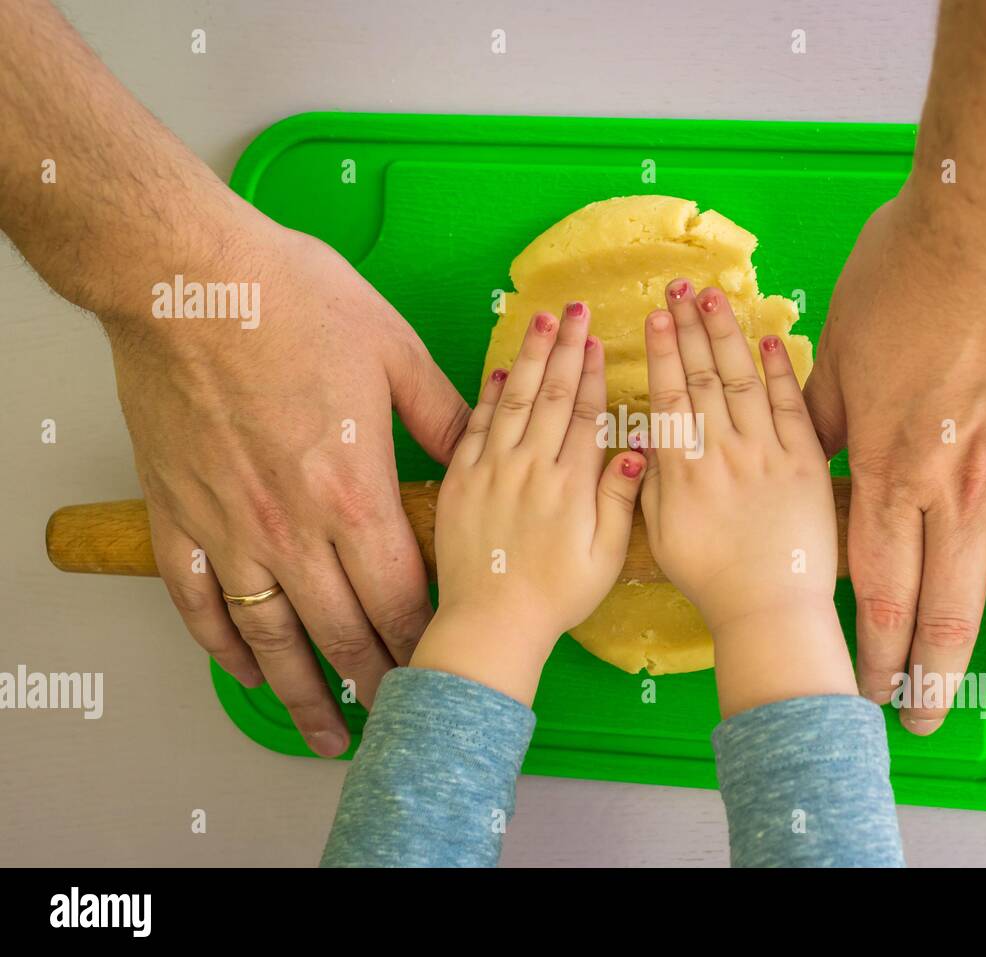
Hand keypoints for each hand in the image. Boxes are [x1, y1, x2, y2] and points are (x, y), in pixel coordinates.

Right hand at [105, 215, 468, 755]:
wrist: (187, 278)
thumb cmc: (291, 301)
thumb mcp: (395, 351)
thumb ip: (445, 416)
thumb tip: (483, 448)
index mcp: (354, 496)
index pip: (402, 598)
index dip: (425, 641)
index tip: (443, 666)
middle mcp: (292, 531)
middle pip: (343, 633)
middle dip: (378, 681)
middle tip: (398, 716)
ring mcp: (230, 531)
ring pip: (272, 640)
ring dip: (303, 694)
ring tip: (325, 733)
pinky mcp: (178, 516)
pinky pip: (199, 605)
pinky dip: (224, 648)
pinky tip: (247, 671)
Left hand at [410, 303, 646, 704]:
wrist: (491, 623)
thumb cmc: (557, 596)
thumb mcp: (605, 556)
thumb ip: (621, 498)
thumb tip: (637, 447)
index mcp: (572, 483)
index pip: (587, 413)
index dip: (594, 371)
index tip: (599, 338)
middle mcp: (532, 467)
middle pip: (554, 394)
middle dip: (566, 347)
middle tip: (575, 309)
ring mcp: (492, 470)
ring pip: (516, 400)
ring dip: (531, 357)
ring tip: (542, 320)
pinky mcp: (460, 481)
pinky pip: (476, 426)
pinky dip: (490, 395)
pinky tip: (502, 369)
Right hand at [640, 281, 855, 717]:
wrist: (770, 611)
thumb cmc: (711, 582)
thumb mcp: (661, 537)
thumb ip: (648, 486)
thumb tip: (642, 443)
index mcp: (683, 471)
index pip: (668, 396)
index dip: (662, 352)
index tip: (655, 316)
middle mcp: (722, 453)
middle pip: (703, 376)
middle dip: (690, 328)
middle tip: (681, 288)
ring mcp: (766, 454)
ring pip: (742, 381)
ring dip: (727, 336)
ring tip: (715, 298)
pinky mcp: (805, 464)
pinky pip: (790, 407)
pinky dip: (778, 371)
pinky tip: (768, 339)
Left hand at [803, 192, 985, 732]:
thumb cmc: (912, 270)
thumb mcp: (838, 343)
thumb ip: (820, 414)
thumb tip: (801, 453)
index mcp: (891, 469)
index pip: (877, 588)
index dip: (872, 650)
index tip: (866, 689)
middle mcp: (963, 489)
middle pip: (948, 611)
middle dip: (932, 678)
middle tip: (924, 721)